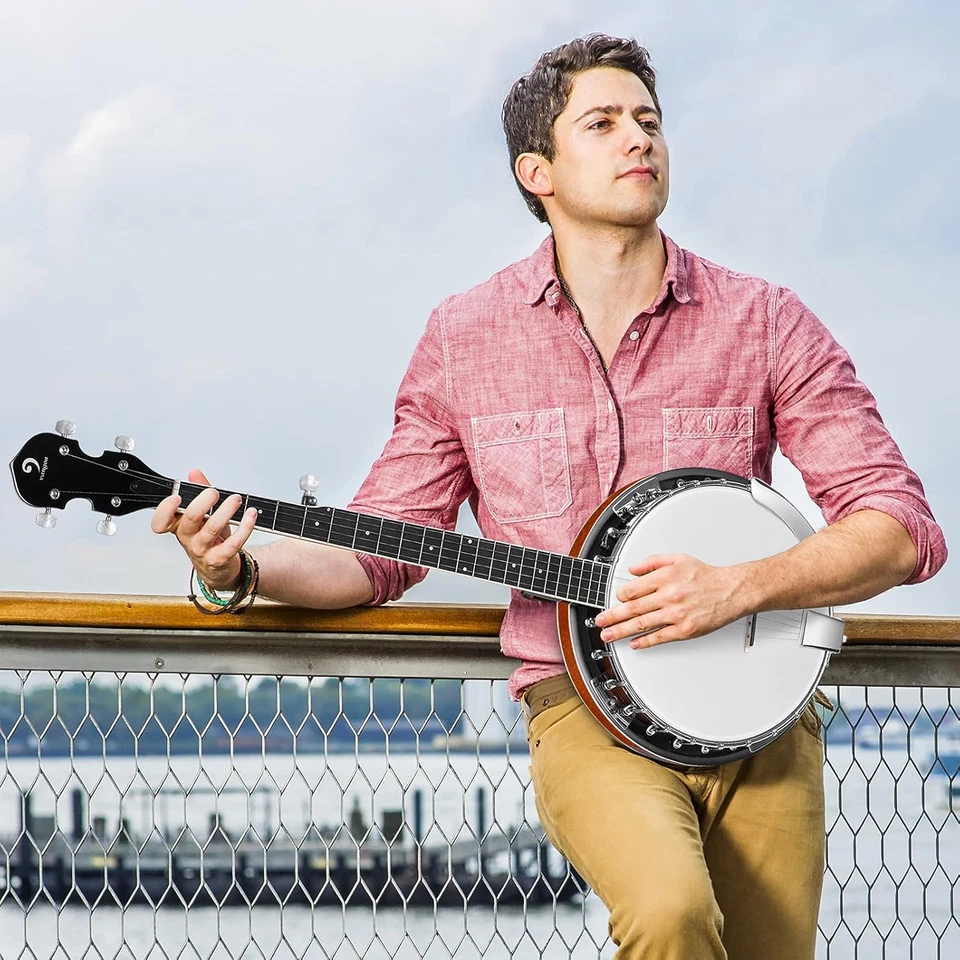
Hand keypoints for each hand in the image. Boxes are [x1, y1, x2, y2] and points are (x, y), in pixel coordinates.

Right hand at [151, 469, 257, 589]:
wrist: (219, 568)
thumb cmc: (209, 539)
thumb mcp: (202, 516)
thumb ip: (198, 492)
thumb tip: (195, 473)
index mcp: (178, 526)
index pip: (161, 521)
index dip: (165, 509)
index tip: (177, 497)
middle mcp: (187, 537)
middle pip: (190, 517)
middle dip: (204, 500)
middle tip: (214, 493)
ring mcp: (202, 549)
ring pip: (212, 527)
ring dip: (227, 510)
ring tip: (236, 500)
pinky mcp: (219, 558)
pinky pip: (233, 543)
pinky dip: (245, 527)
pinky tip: (251, 515)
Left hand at [593, 554, 748, 648]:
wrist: (732, 591)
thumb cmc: (706, 576)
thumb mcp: (678, 559)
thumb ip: (652, 562)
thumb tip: (632, 570)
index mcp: (665, 577)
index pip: (632, 589)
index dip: (620, 596)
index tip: (615, 599)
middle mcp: (669, 596)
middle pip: (632, 608)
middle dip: (611, 616)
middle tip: (599, 621)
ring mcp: (676, 614)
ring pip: (642, 624)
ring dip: (621, 631)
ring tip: (608, 635)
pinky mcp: (685, 629)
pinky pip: (660, 637)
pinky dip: (644, 641)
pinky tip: (634, 644)